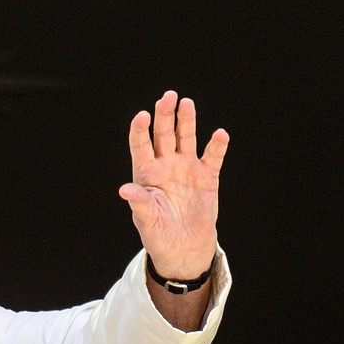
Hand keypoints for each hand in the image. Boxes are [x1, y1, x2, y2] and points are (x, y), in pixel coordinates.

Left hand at [119, 90, 228, 279]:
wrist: (183, 248)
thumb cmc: (158, 233)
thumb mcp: (146, 219)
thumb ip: (139, 202)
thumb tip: (124, 190)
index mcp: (147, 174)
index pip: (141, 146)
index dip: (140, 130)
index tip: (141, 116)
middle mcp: (166, 165)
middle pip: (164, 134)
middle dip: (165, 115)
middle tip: (168, 96)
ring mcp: (186, 168)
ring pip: (186, 138)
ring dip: (186, 122)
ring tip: (187, 104)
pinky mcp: (207, 177)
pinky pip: (212, 157)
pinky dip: (216, 146)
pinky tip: (219, 134)